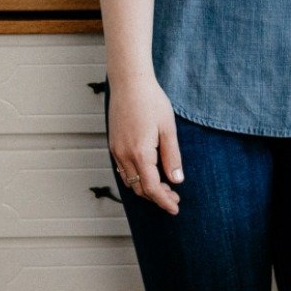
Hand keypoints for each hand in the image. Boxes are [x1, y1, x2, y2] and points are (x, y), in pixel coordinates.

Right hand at [106, 76, 182, 214]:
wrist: (129, 82)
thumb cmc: (151, 101)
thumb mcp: (168, 129)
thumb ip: (172, 156)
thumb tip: (177, 180)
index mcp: (140, 153)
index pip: (152, 188)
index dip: (164, 201)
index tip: (175, 208)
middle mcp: (124, 155)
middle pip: (139, 189)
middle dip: (157, 197)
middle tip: (174, 197)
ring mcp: (116, 150)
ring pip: (130, 181)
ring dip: (146, 188)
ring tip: (165, 187)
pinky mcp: (114, 144)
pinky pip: (123, 170)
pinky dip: (136, 178)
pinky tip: (149, 173)